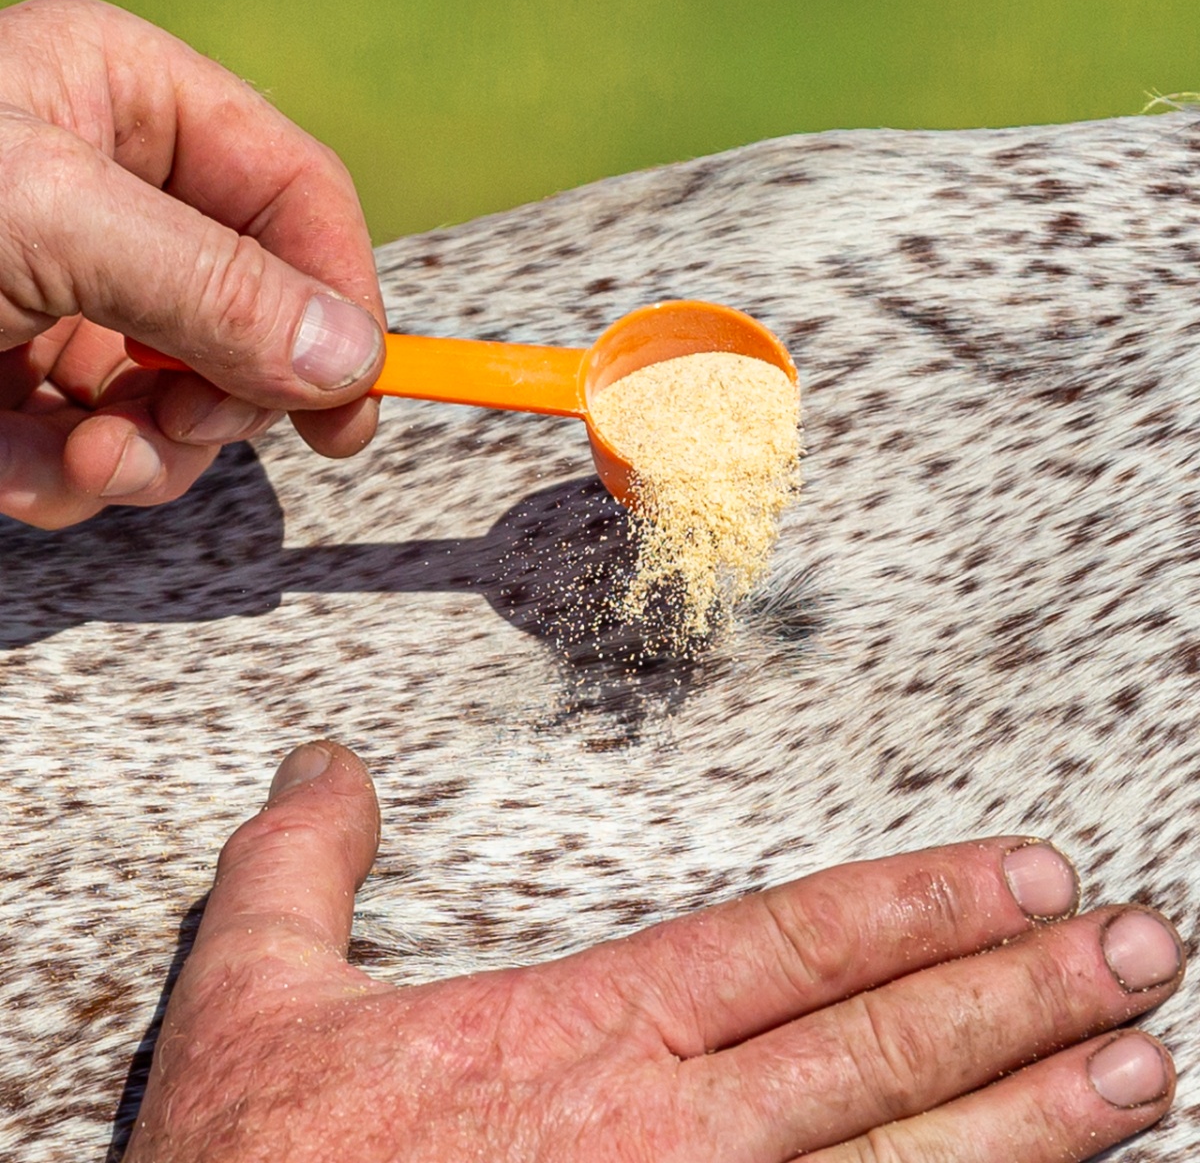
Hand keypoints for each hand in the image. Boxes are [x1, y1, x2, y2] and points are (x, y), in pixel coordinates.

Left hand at [0, 0, 385, 528]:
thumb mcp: (43, 222)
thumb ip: (215, 288)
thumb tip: (354, 359)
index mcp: (130, 105)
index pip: (298, 195)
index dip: (342, 294)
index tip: (354, 402)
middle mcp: (112, 197)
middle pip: (258, 312)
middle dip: (221, 395)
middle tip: (180, 428)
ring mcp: (72, 296)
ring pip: (187, 398)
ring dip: (143, 453)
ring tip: (73, 460)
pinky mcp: (24, 380)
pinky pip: (103, 444)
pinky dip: (64, 478)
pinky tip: (6, 468)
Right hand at [125, 742, 1182, 1161]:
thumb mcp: (254, 1000)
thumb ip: (302, 866)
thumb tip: (328, 766)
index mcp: (586, 1040)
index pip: (791, 946)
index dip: (919, 906)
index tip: (1022, 873)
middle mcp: (667, 1140)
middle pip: (881, 1052)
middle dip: (1022, 995)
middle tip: (1139, 948)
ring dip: (1033, 1122)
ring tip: (1138, 1070)